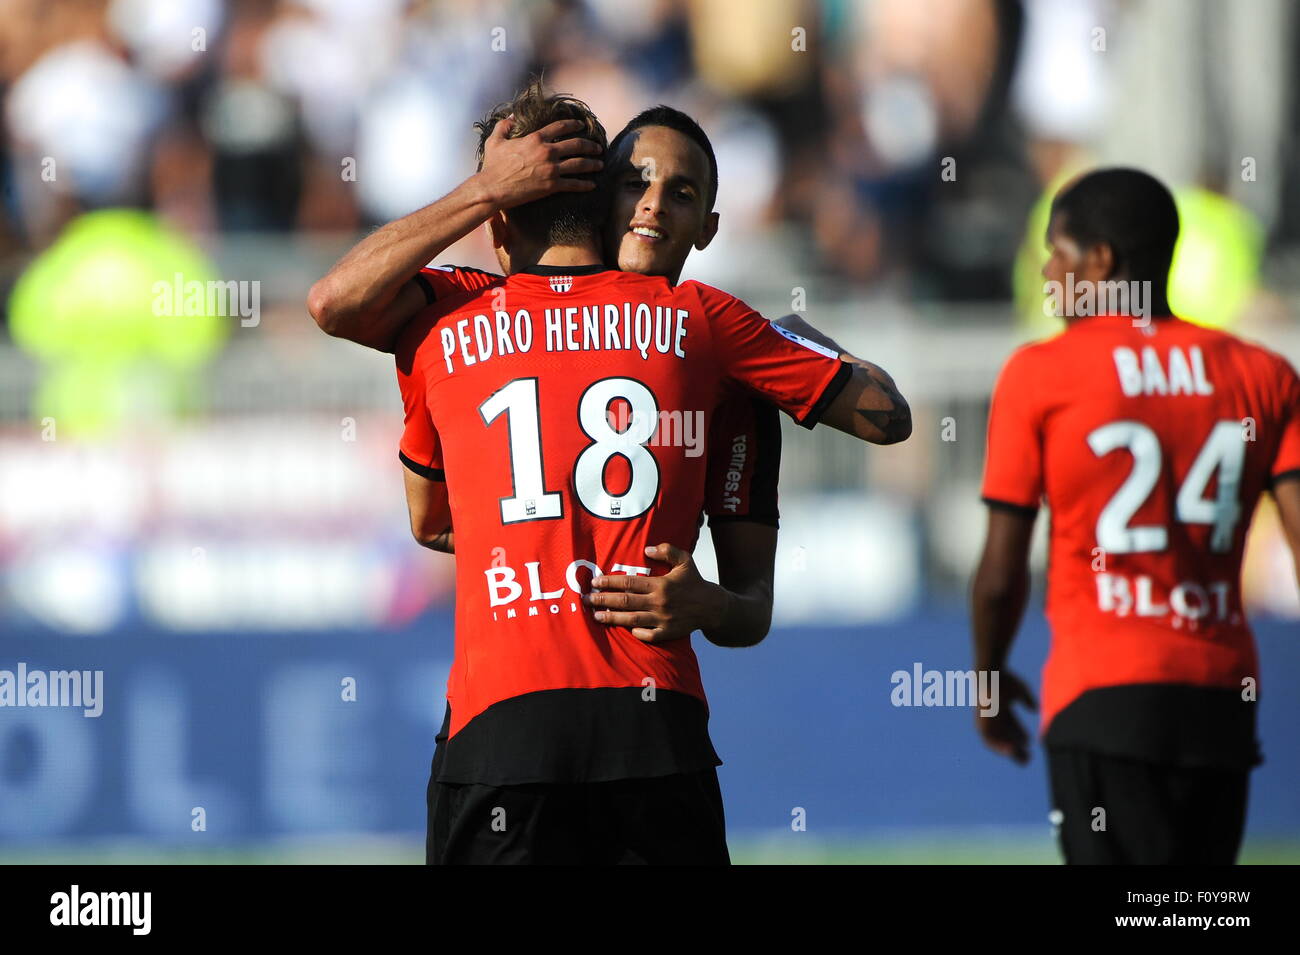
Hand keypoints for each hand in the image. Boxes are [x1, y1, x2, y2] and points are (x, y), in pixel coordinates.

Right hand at [476, 116, 602, 209]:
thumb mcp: (495, 141)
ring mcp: (551, 169)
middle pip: (576, 145)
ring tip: (600, 164)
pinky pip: (573, 184)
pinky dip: (585, 185)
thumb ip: (504, 126)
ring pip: (579, 164)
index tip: (581, 125)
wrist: (493, 188)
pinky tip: (592, 185)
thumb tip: (510, 116)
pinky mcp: (552, 186)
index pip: (560, 127)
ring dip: (592, 164)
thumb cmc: (492, 165)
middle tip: (598, 147)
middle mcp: (547, 151)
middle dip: (590, 145)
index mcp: (535, 138)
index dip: (573, 125)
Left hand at [582, 543, 726, 643]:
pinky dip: (634, 632)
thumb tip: (646, 549)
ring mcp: (662, 619)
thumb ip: (667, 551)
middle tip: (586, 599)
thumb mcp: (685, 560)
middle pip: (625, 601)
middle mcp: (659, 602)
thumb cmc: (694, 582)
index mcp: (661, 584)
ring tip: (596, 616)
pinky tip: (623, 629)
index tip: (595, 582)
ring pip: (631, 619)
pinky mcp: (667, 633)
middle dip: (603, 600)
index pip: (629, 582)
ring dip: (611, 618)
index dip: (610, 582)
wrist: (712, 607)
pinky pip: (647, 635)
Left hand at [975, 669, 1036, 764]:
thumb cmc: (1004, 680)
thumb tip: (1035, 710)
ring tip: (1023, 759)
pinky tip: (1013, 753)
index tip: (1029, 741)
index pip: (1011, 724)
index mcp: (1000, 707)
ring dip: (1009, 751)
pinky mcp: (982, 725)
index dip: (1020, 733)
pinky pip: (990, 741)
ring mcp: (986, 720)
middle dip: (1016, 746)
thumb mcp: (1020, 690)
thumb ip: (1027, 699)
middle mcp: (992, 715)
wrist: (988, 679)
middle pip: (1005, 734)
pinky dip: (1000, 748)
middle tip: (1028, 757)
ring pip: (998, 740)